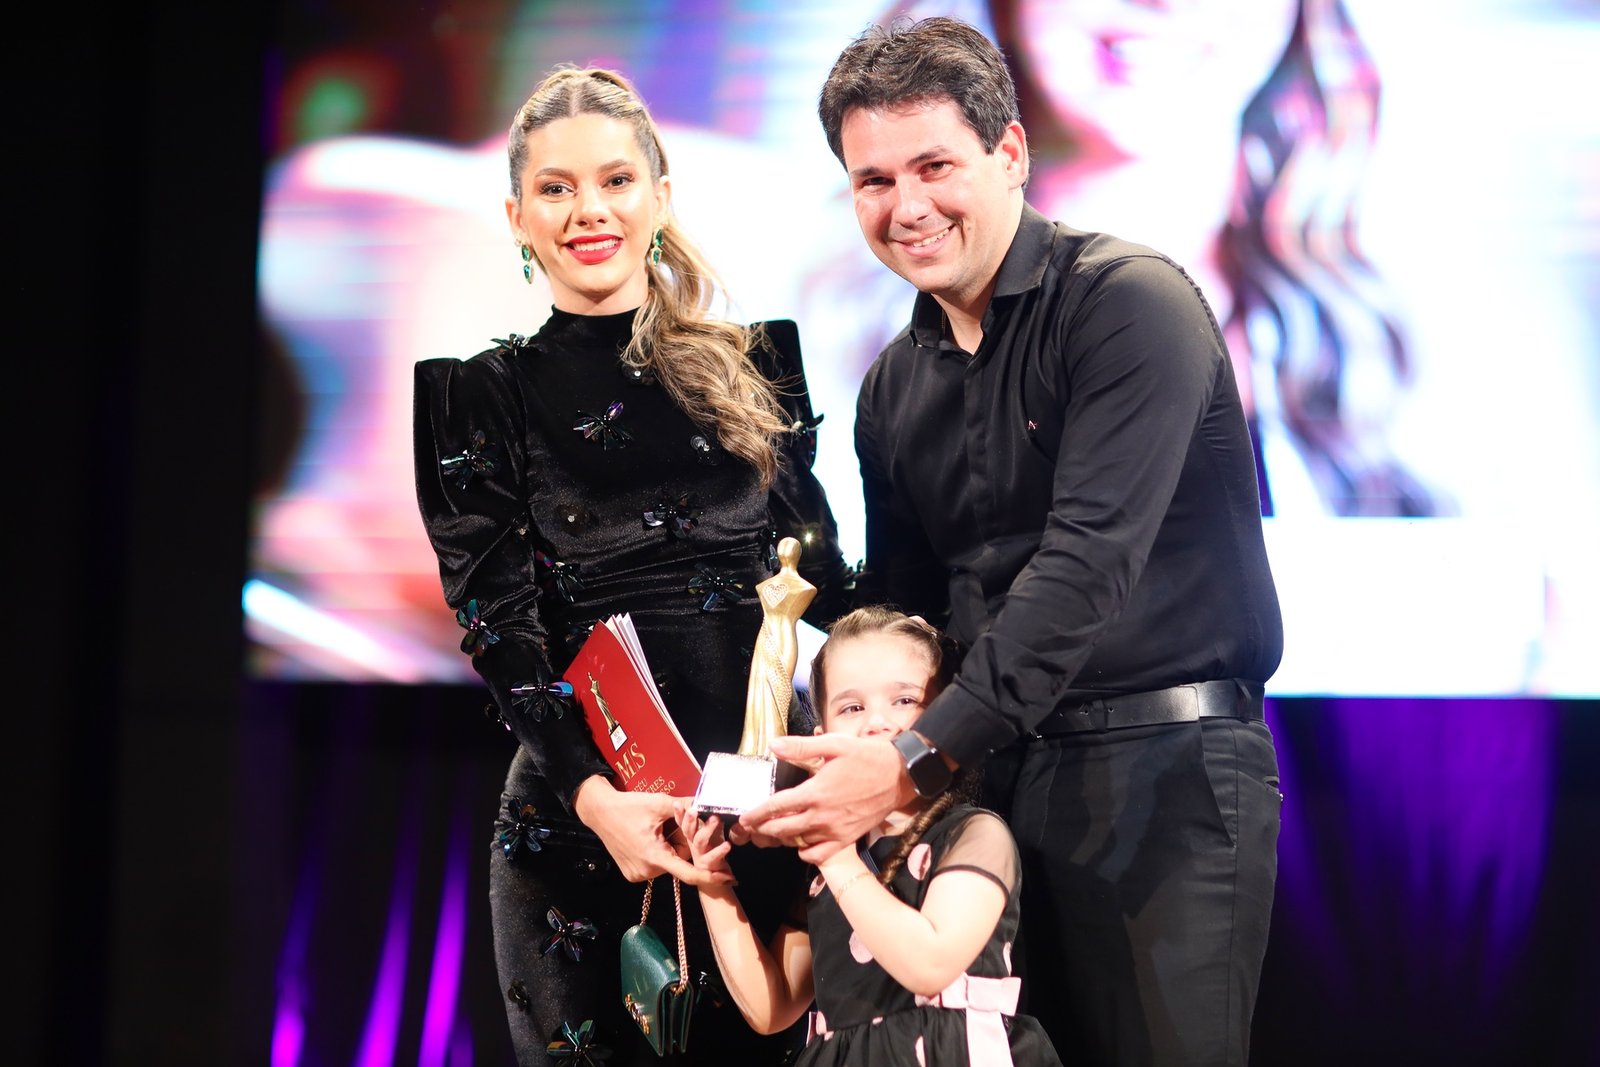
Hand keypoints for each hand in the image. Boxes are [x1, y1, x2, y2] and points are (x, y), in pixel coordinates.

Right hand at [573, 777, 730, 885]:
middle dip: (682, 843)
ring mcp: (638, 875)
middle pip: (677, 860)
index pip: (688, 873)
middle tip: (672, 825)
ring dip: (669, 847)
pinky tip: (647, 835)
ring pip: (667, 862)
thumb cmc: (629, 806)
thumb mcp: (660, 803)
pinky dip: (658, 851)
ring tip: (654, 828)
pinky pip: (654, 864)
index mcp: (655, 856)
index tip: (728, 877)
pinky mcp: (632, 873)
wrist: (599, 812)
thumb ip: (687, 806)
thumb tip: (711, 803)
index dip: (710, 876)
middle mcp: (647, 871)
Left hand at [738, 734, 914, 865]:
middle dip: (762, 830)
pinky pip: (819, 856)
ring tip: (771, 833)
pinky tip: (801, 843)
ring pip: (798, 844)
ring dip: (781, 840)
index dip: (756, 814)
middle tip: (750, 828)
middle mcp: (822, 816)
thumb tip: (774, 745)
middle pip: (782, 830)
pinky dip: (805, 853)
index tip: (743, 819)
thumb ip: (802, 747)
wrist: (900, 776)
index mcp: (815, 792)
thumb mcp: (835, 744)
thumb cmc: (867, 757)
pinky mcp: (847, 839)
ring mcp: (834, 831)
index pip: (776, 807)